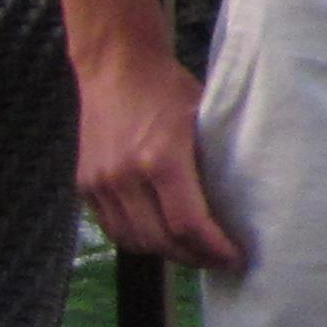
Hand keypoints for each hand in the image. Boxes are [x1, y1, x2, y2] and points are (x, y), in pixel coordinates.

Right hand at [75, 47, 242, 269]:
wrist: (116, 66)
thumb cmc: (170, 88)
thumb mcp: (205, 119)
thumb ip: (214, 162)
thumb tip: (242, 204)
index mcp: (160, 158)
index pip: (187, 224)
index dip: (214, 249)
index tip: (236, 258)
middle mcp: (124, 176)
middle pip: (160, 240)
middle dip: (195, 257)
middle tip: (220, 260)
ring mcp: (99, 183)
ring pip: (133, 240)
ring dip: (166, 254)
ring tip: (194, 252)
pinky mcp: (85, 185)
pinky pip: (113, 228)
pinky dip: (139, 239)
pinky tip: (162, 237)